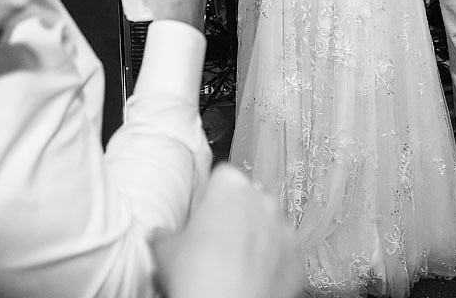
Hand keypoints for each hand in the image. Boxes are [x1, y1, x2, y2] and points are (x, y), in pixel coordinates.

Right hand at [152, 165, 303, 297]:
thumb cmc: (196, 275)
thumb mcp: (165, 251)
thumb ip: (163, 236)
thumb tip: (158, 236)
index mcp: (230, 186)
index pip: (223, 176)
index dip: (212, 194)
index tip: (205, 211)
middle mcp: (263, 201)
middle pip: (251, 197)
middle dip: (239, 212)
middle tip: (219, 238)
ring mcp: (284, 230)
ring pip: (271, 225)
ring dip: (258, 237)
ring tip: (237, 263)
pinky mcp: (297, 260)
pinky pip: (283, 256)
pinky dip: (273, 264)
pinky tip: (254, 279)